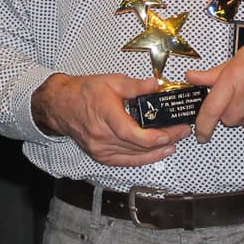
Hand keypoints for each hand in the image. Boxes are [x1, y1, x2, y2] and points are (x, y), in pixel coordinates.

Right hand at [31, 72, 190, 165]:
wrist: (62, 105)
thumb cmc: (85, 92)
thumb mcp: (111, 81)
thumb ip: (135, 86)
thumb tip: (155, 85)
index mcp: (105, 115)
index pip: (133, 134)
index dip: (154, 137)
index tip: (171, 132)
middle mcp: (101, 136)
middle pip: (138, 146)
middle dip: (164, 140)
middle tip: (182, 132)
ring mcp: (100, 149)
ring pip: (134, 156)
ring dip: (157, 151)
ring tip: (175, 142)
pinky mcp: (100, 156)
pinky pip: (126, 162)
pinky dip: (143, 159)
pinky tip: (157, 154)